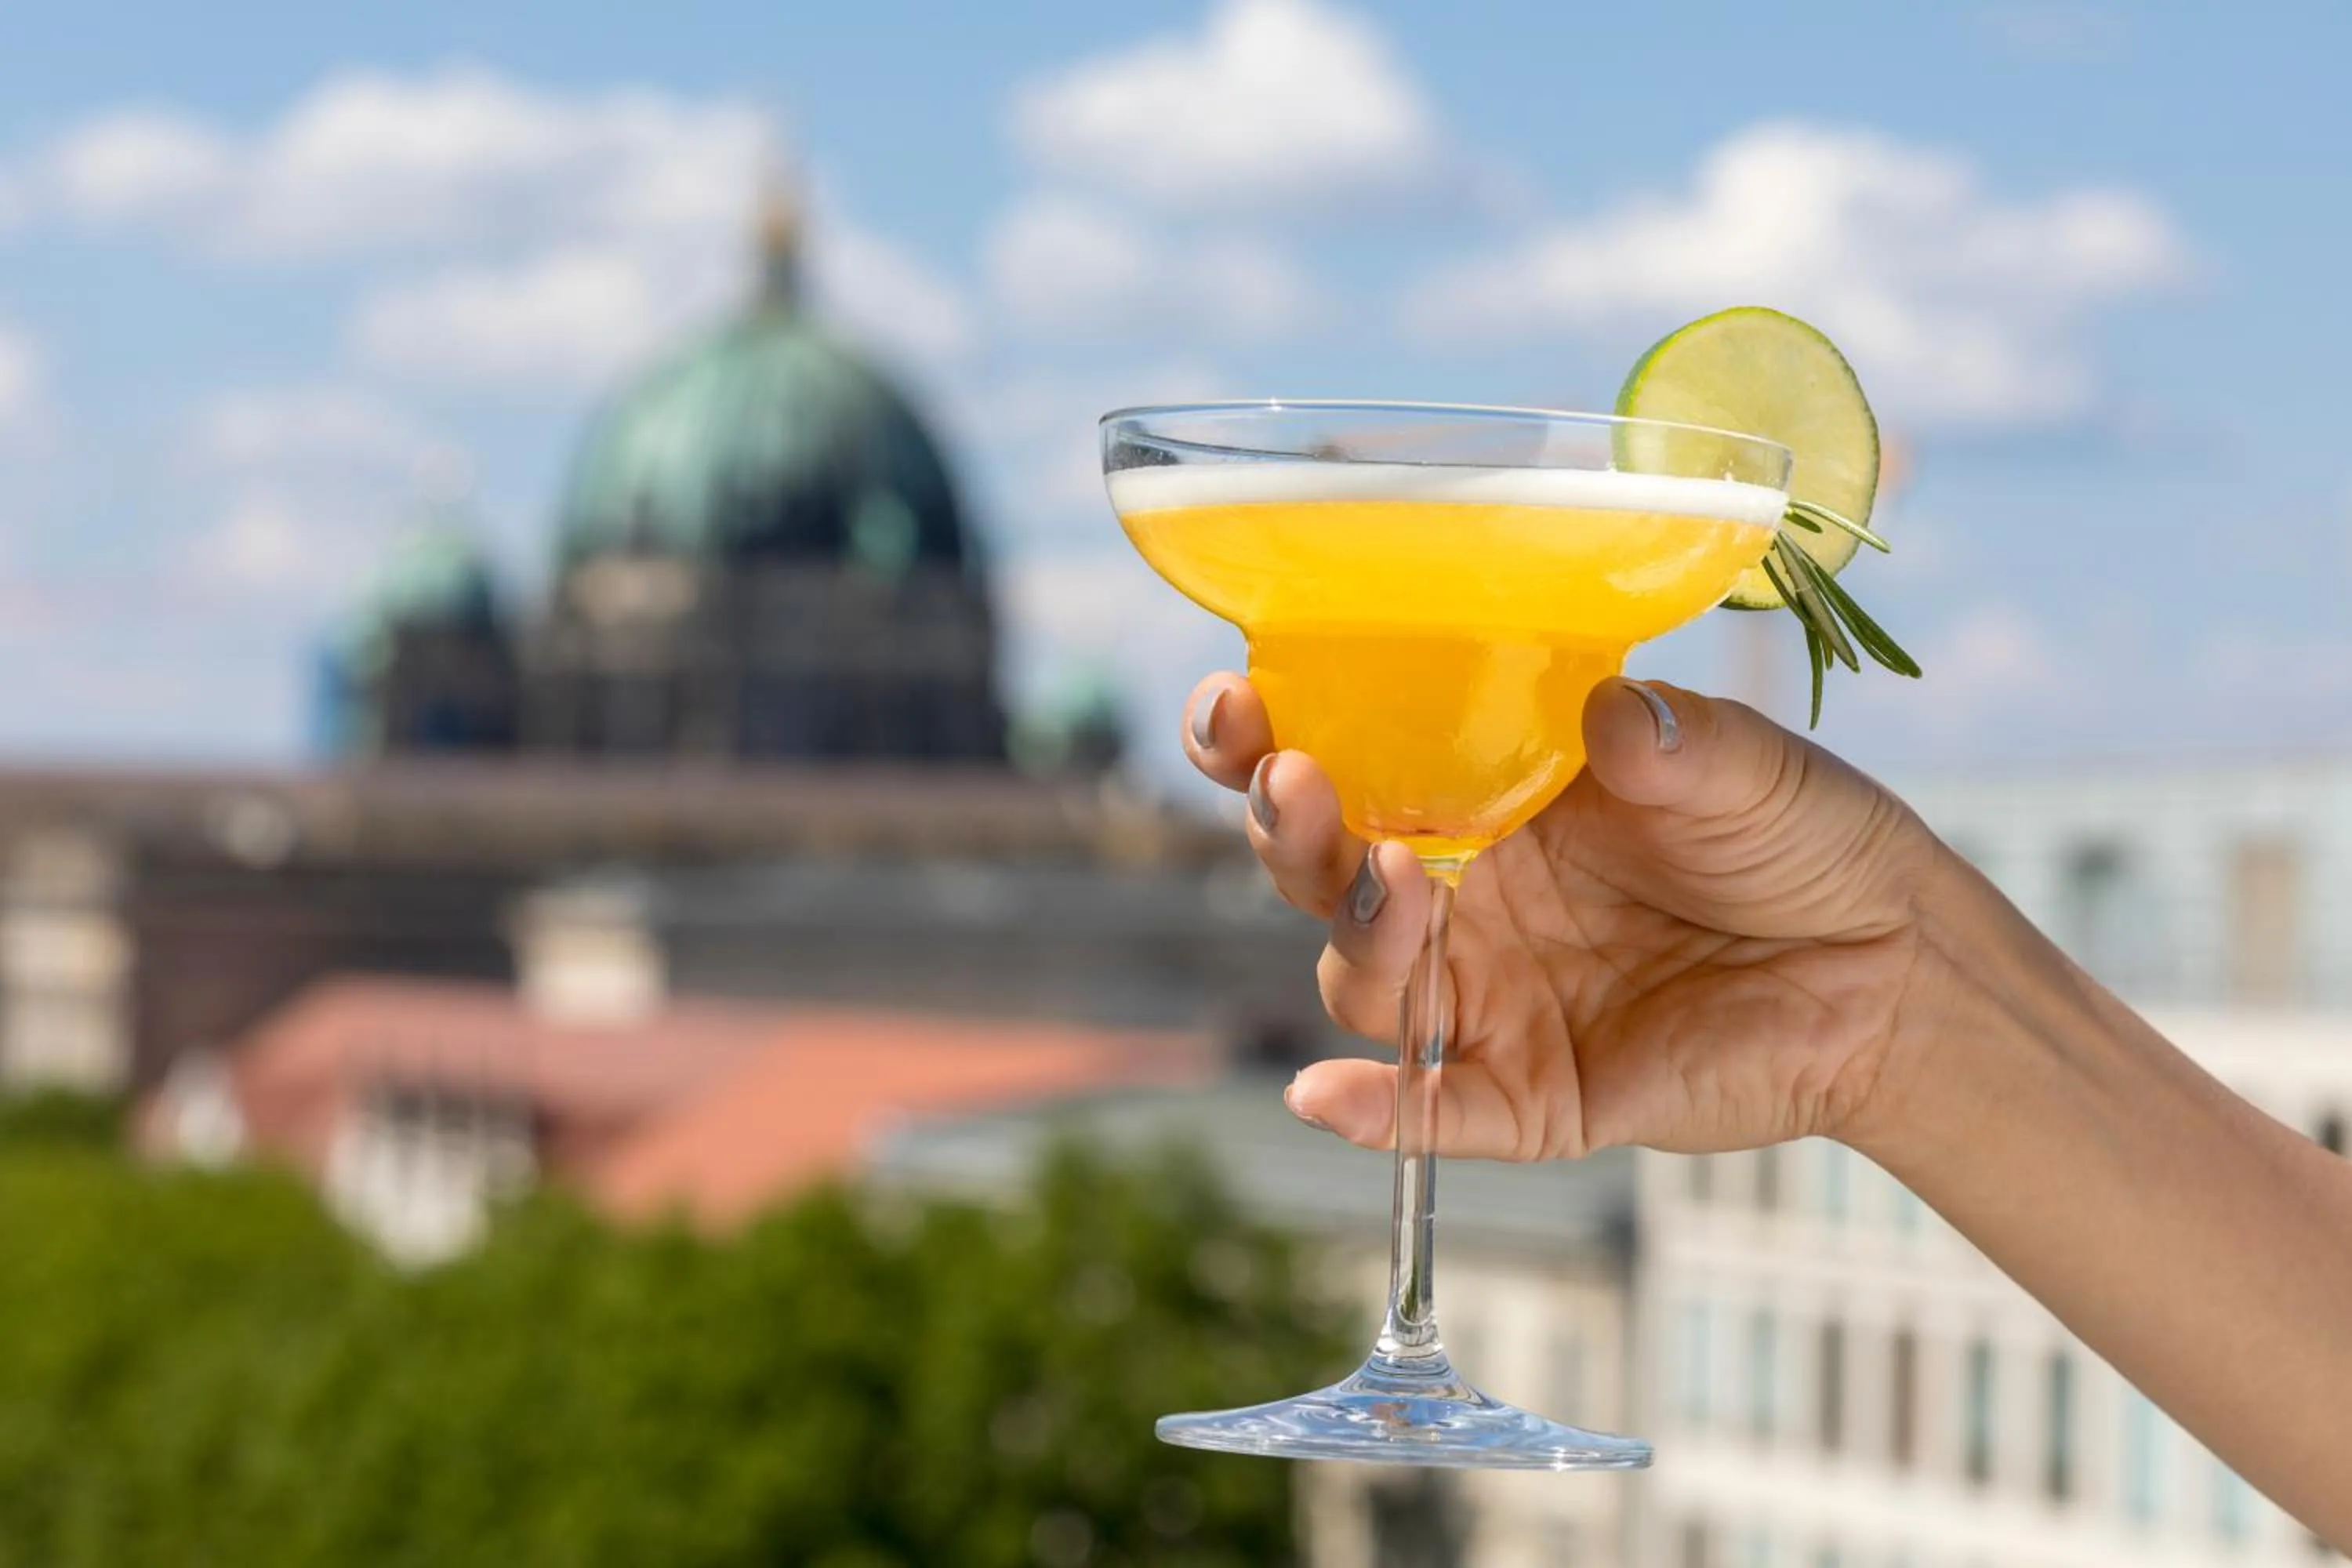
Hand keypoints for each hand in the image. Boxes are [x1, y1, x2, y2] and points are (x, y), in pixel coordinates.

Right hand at [1184, 673, 1952, 1158]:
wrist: (1897, 971)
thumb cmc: (1806, 839)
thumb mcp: (1742, 767)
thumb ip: (1671, 742)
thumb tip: (1601, 718)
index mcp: (1485, 793)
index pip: (1345, 757)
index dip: (1269, 735)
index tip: (1238, 706)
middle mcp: (1465, 893)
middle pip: (1324, 869)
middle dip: (1288, 828)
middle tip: (1297, 782)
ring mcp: (1490, 997)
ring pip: (1365, 979)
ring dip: (1356, 936)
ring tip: (1398, 885)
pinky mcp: (1532, 1094)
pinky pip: (1436, 1112)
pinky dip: (1378, 1111)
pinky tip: (1326, 1095)